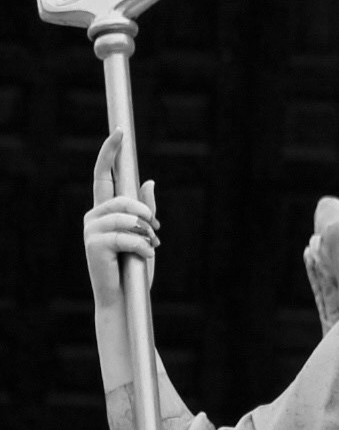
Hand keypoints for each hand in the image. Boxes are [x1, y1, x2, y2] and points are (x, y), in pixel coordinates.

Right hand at [85, 133, 157, 311]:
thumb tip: (148, 182)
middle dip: (144, 213)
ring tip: (149, 246)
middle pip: (124, 198)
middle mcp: (94, 217)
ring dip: (144, 232)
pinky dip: (141, 246)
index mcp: (106, 210)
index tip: (119, 131)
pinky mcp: (93, 245)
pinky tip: (145, 255)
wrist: (126, 298)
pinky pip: (125, 235)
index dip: (110, 152)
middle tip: (155, 231)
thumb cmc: (135, 266)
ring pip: (127, 216)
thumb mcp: (146, 233)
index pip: (105, 176)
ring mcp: (91, 230)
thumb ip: (145, 210)